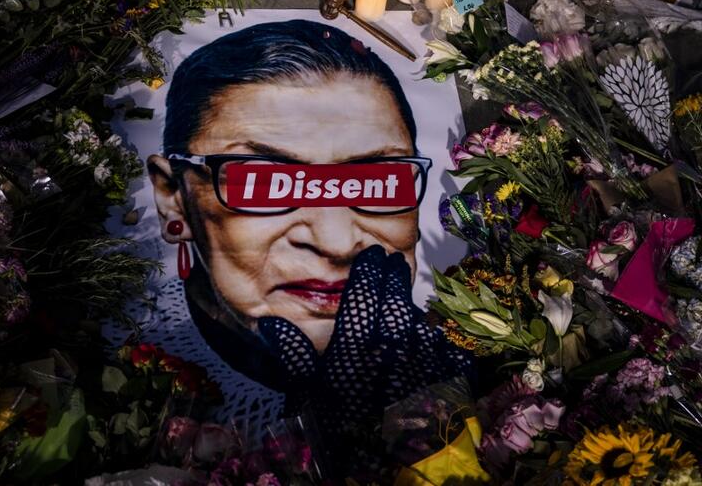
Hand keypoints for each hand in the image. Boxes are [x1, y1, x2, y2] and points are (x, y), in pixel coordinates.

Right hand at [259, 246, 472, 464]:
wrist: (398, 470)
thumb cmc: (345, 436)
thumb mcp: (309, 398)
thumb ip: (294, 356)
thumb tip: (271, 322)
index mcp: (355, 347)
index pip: (362, 294)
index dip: (367, 271)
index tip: (370, 255)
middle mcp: (392, 345)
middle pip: (393, 299)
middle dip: (391, 276)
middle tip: (390, 262)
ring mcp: (424, 360)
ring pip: (418, 320)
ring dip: (411, 305)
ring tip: (405, 296)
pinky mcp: (448, 378)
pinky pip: (443, 347)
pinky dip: (434, 338)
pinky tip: (428, 336)